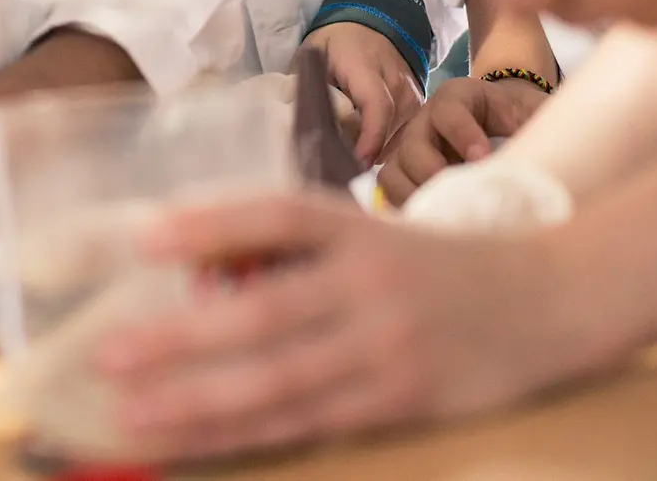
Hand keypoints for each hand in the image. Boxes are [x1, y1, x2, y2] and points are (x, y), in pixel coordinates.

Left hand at [96, 190, 561, 460]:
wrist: (546, 302)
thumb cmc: (433, 266)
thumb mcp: (369, 235)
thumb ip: (293, 249)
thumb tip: (197, 269)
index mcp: (357, 227)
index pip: (278, 214)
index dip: (211, 221)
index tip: (144, 238)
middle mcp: (369, 282)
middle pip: (265, 310)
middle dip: (182, 337)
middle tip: (109, 353)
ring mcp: (386, 348)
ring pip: (279, 383)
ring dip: (199, 402)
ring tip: (132, 414)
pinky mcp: (399, 402)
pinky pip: (308, 424)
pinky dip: (247, 436)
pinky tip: (197, 442)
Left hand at [300, 23, 422, 166]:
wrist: (372, 23)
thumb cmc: (337, 43)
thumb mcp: (312, 57)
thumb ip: (305, 89)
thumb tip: (298, 125)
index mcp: (367, 67)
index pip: (378, 107)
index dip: (369, 139)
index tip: (356, 163)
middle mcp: (397, 83)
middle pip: (387, 132)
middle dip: (365, 153)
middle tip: (340, 166)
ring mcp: (413, 95)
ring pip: (399, 139)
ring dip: (376, 152)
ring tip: (351, 155)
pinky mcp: (419, 105)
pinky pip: (405, 136)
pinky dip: (386, 146)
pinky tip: (367, 147)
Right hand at [378, 76, 549, 207]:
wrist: (510, 120)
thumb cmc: (523, 117)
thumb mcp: (535, 112)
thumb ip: (540, 125)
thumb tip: (552, 160)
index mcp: (459, 97)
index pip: (450, 111)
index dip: (463, 134)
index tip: (483, 158)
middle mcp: (427, 119)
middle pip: (412, 142)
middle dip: (431, 170)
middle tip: (457, 193)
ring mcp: (413, 147)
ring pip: (393, 171)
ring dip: (413, 194)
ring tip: (442, 213)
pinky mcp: (407, 174)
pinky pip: (390, 192)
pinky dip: (405, 208)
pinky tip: (431, 222)